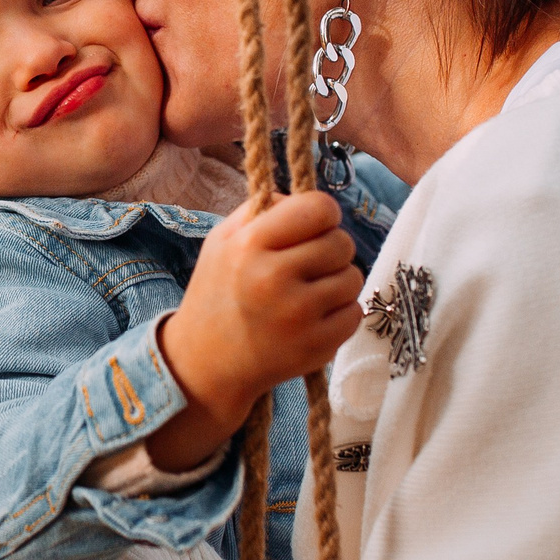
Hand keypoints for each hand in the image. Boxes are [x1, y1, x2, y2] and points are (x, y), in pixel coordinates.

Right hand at [146, 190, 361, 469]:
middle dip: (330, 249)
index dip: (323, 214)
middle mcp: (273, 278)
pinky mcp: (316, 347)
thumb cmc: (217, 293)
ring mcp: (298, 316)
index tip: (314, 226)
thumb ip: (263, 209)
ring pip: (352, 277)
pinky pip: (355, 312)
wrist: (205, 363)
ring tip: (308, 292)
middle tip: (308, 264)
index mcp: (250, 245)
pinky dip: (340, 313)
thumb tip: (305, 196)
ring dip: (336, 281)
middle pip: (341, 242)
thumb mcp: (223, 241)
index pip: (319, 208)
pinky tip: (313, 317)